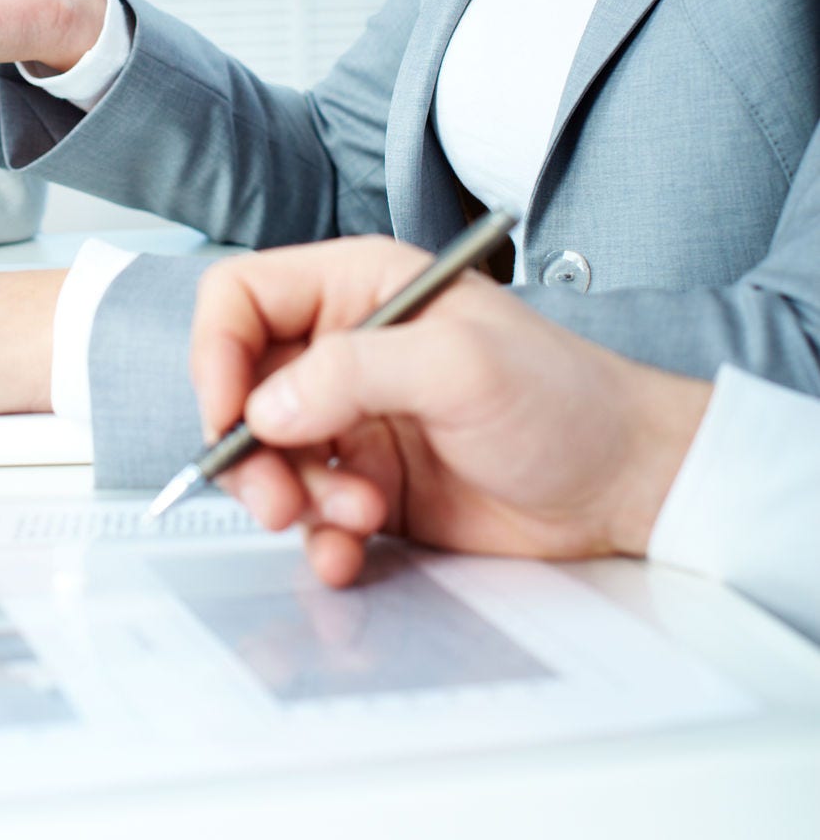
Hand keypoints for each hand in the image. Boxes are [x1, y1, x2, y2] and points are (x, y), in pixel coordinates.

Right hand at [189, 237, 709, 587]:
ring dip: (294, 501)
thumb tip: (265, 406)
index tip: (227, 415)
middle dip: (248, 452)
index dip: (216, 354)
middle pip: (240, 390)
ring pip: (266, 461)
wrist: (624, 485)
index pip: (241, 299)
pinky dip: (319, 541)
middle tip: (278, 500)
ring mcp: (354, 422)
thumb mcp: (460, 365)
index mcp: (359, 287)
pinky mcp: (368, 486)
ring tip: (358, 516)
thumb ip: (354, 372)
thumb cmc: (565, 399)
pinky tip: (354, 551)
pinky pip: (308, 517)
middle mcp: (345, 350)